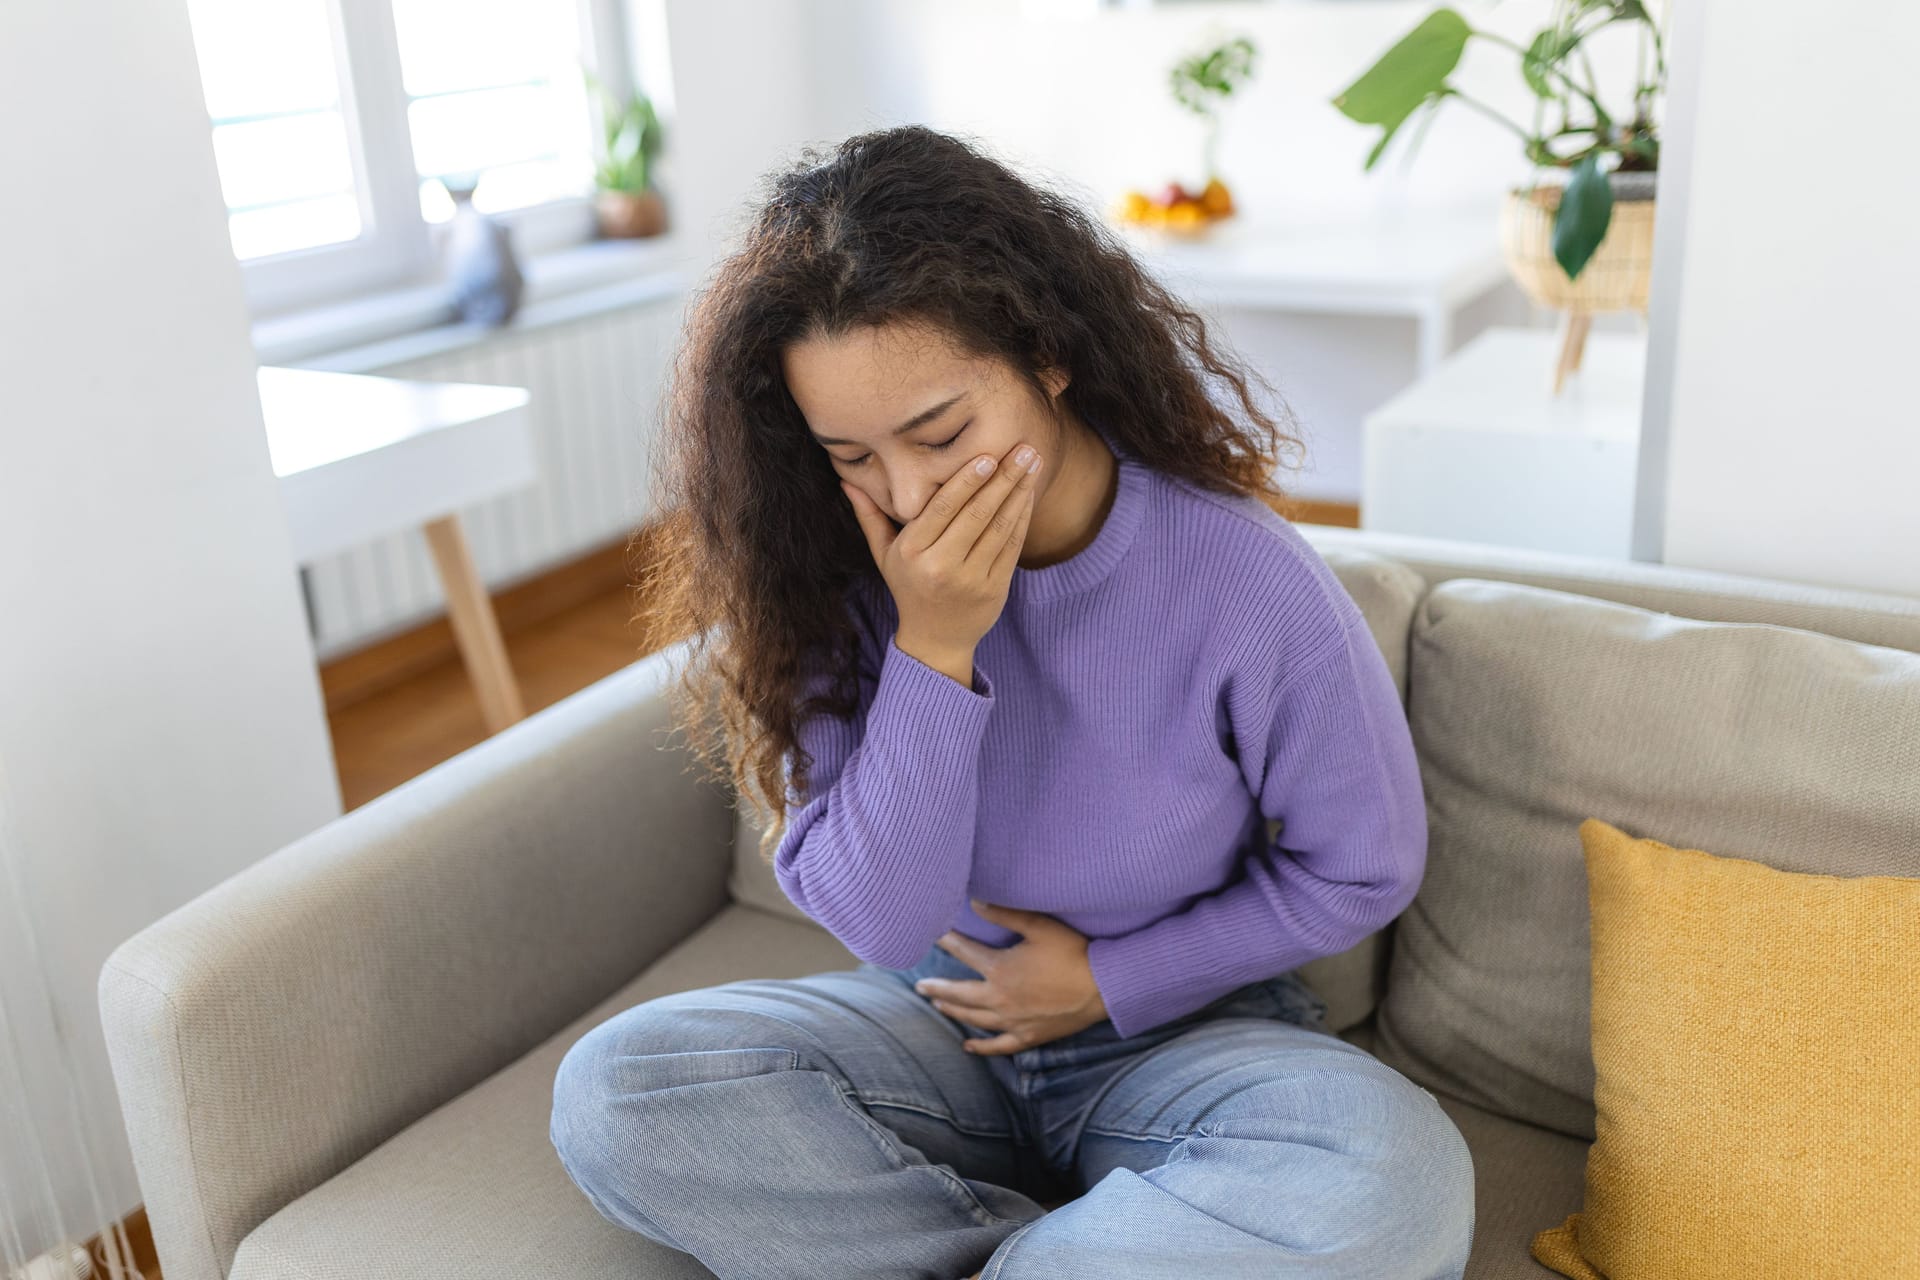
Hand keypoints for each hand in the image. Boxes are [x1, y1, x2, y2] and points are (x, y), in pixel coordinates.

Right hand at [840, 442, 1042, 657]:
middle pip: (977, 514)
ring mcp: (971, 579)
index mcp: (913, 552)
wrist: (935, 639)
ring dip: (1019, 492)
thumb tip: (847, 480)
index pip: (944, 508)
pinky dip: (1022, 517)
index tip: (988, 455)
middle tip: (1023, 449)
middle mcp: (941, 566)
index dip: (967, 481)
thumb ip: (870, 516)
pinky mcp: (995, 589)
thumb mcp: (884, 555)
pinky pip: (1012, 546)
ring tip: (1032, 462)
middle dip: (1003, 478)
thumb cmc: (908, 587)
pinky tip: (1028, 493)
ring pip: (1000, 527)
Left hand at [914, 900, 1108, 1054]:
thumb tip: (975, 902)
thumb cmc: (1072, 953)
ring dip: (953, 1011)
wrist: (1102, 988)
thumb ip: (1006, 914)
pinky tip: (968, 1046)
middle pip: (959, 993)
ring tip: (938, 1005)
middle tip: (920, 985)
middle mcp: (1000, 999)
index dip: (946, 940)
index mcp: (1000, 970)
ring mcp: (1012, 1022)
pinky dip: (981, 1048)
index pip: (964, 952)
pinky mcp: (1028, 1037)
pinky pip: (998, 1046)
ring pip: (973, 1019)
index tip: (930, 934)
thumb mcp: (1039, 926)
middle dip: (937, 987)